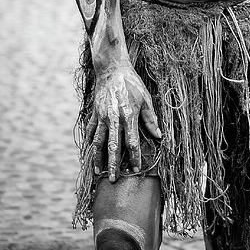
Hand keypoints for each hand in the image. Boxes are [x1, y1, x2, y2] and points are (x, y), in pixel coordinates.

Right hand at [87, 62, 160, 181]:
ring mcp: (101, 117)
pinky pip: (91, 130)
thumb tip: (159, 136)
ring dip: (97, 158)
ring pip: (98, 142)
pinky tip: (90, 152)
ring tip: (98, 171)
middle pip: (113, 146)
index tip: (136, 169)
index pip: (132, 142)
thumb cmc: (132, 83)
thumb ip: (151, 119)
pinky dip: (90, 142)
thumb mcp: (145, 99)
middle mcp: (113, 119)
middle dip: (113, 164)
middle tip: (113, 180)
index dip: (135, 157)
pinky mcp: (95, 113)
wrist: (112, 69)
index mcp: (128, 116)